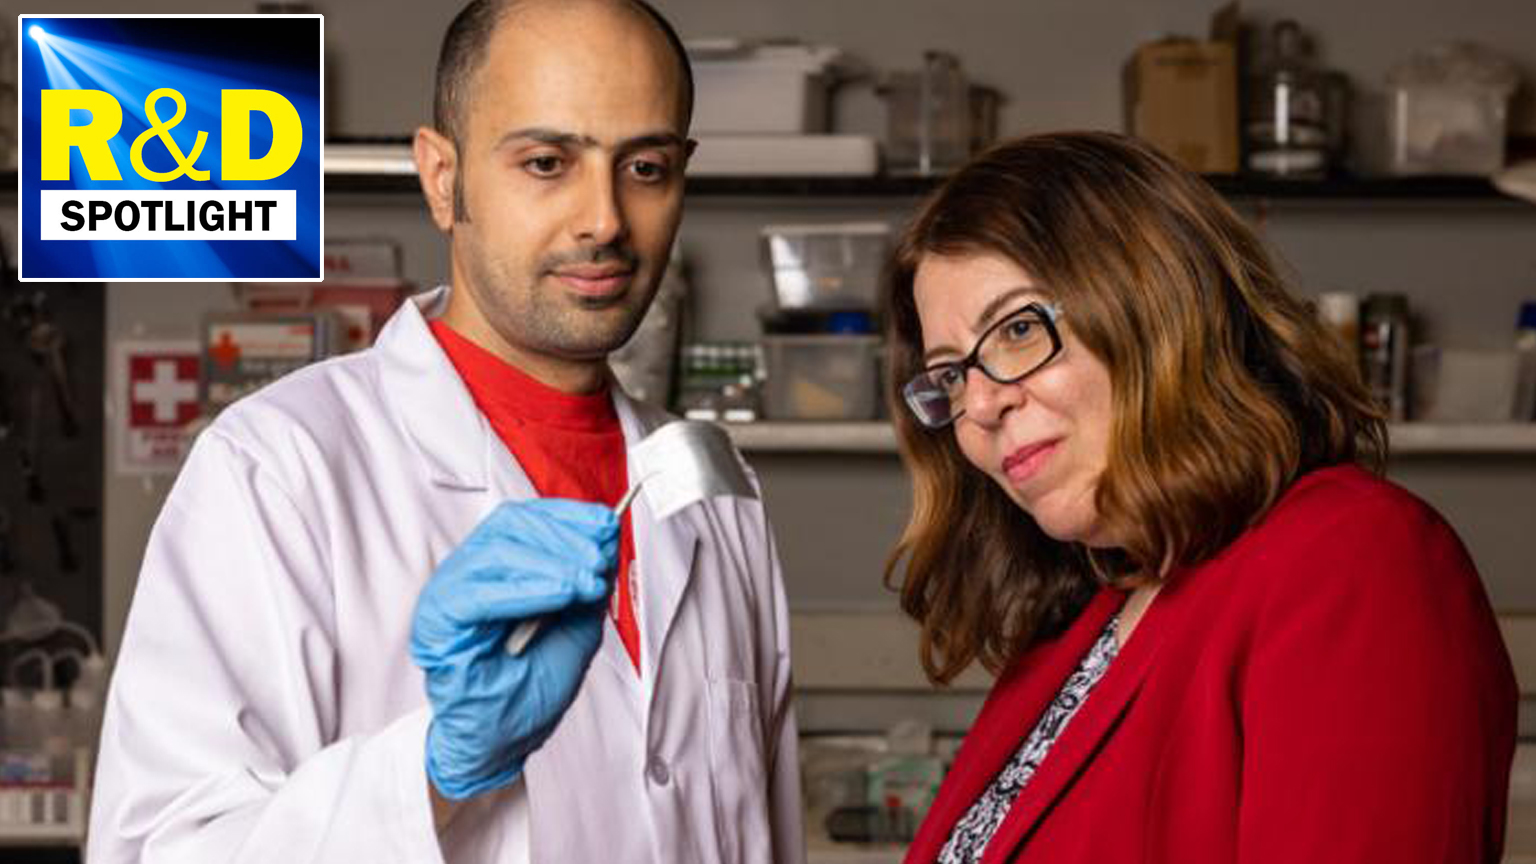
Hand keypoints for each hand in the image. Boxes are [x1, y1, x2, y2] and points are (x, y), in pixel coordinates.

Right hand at [410, 498, 618, 799]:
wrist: (500, 741)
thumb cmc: (528, 688)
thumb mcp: (576, 626)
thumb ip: (587, 583)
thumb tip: (606, 538)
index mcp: (497, 567)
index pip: (527, 519)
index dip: (568, 516)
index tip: (606, 525)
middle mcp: (469, 571)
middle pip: (512, 526)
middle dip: (565, 538)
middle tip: (600, 560)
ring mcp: (449, 592)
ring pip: (497, 551)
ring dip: (552, 562)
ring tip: (586, 582)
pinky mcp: (437, 619)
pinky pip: (478, 593)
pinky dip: (525, 590)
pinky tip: (560, 595)